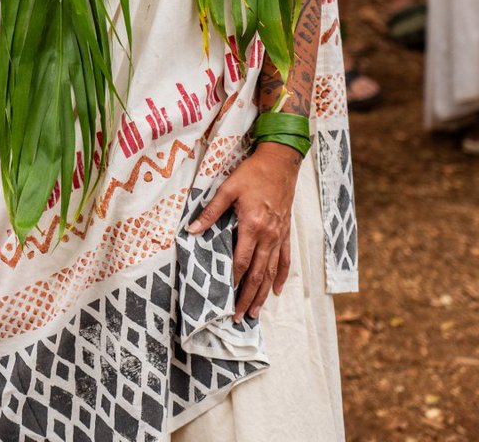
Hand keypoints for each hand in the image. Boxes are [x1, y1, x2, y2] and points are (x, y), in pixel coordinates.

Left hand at [188, 144, 299, 320]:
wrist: (280, 161)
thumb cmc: (253, 173)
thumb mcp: (228, 188)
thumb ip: (211, 211)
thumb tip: (191, 229)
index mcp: (253, 225)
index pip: (242, 261)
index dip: (233, 280)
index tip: (226, 298)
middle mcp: (269, 235)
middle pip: (258, 273)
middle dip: (248, 296)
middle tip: (239, 317)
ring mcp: (280, 235)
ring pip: (272, 271)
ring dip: (263, 293)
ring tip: (255, 312)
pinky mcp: (287, 231)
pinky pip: (285, 259)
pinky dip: (281, 276)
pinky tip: (276, 290)